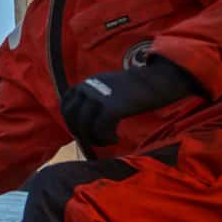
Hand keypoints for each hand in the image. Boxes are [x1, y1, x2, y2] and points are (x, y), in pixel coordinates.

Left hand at [60, 56, 199, 146]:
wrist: (156, 80)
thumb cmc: (134, 89)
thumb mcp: (107, 88)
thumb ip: (93, 100)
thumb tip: (81, 125)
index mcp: (86, 83)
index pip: (66, 106)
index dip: (72, 123)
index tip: (84, 132)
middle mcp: (88, 88)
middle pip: (72, 119)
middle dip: (82, 135)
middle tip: (96, 142)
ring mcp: (99, 97)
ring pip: (84, 128)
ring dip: (95, 140)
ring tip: (108, 141)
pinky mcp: (112, 107)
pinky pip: (100, 130)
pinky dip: (106, 139)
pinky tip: (116, 138)